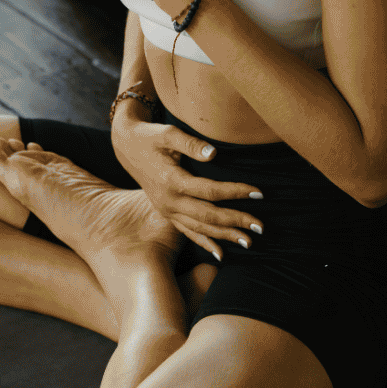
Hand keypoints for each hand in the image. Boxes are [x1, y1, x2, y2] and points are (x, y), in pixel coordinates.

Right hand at [110, 97, 263, 258]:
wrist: (126, 147)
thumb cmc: (150, 137)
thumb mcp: (167, 133)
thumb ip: (191, 143)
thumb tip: (213, 153)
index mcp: (171, 180)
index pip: (210, 191)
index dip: (236, 192)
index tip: (259, 193)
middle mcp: (168, 200)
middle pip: (207, 215)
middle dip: (235, 221)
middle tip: (260, 227)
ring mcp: (166, 210)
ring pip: (199, 228)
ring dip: (224, 236)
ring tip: (248, 242)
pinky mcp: (166, 213)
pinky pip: (187, 232)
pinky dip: (204, 243)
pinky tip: (221, 254)